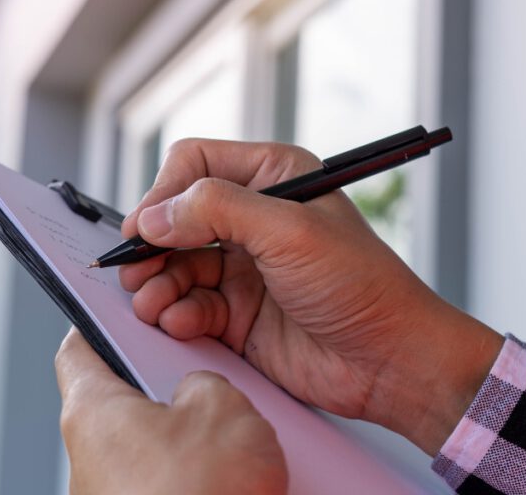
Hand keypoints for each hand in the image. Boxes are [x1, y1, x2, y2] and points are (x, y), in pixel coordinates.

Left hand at [55, 327, 286, 494]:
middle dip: (167, 389)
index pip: (78, 349)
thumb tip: (198, 393)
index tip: (119, 312)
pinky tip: (232, 480)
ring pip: (150, 448)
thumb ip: (204, 382)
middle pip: (122, 401)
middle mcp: (87, 458)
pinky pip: (164, 484)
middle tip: (205, 378)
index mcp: (92, 411)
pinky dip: (195, 478)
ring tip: (234, 439)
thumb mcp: (222, 408)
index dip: (101, 324)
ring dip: (189, 440)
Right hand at [118, 139, 502, 453]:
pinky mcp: (237, 313)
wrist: (390, 360)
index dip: (164, 193)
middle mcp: (254, 218)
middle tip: (135, 269)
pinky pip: (188, 305)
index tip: (145, 227)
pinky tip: (180, 323)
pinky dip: (175, 314)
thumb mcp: (290, 231)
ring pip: (174, 264)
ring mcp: (244, 267)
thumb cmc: (361, 284)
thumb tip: (155, 215)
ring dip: (156, 283)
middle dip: (152, 244)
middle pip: (175, 217)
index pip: (195, 164)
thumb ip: (218, 211)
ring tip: (153, 302)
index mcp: (273, 177)